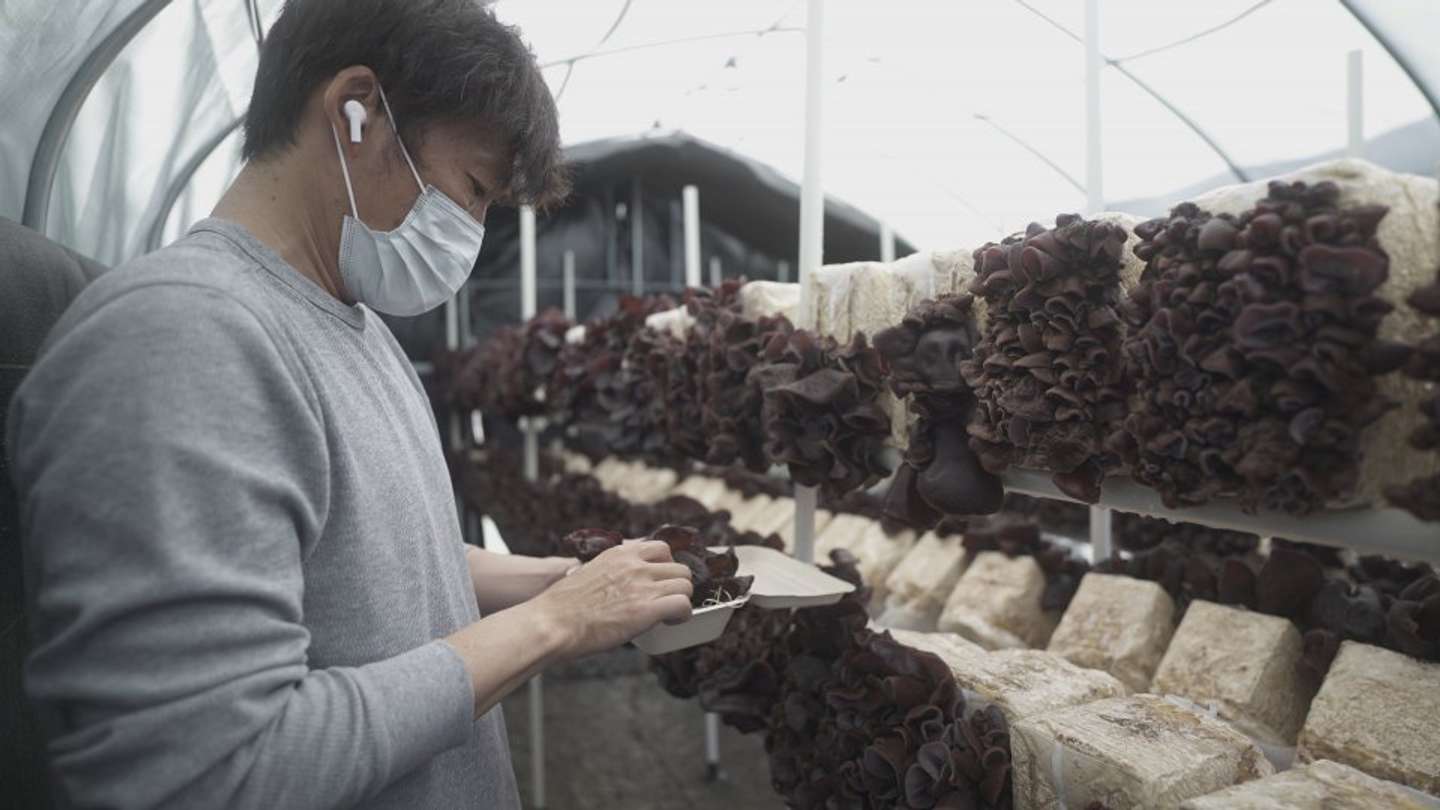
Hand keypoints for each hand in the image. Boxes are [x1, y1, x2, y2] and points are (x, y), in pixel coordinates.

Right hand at [530, 540, 692, 660]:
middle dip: (677, 585)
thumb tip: (617, 584)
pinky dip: (682, 615)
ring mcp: (642, 585)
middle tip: (667, 601)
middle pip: (679, 567)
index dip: (666, 567)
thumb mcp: (588, 573)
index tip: (661, 582)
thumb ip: (610, 572)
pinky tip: (671, 622)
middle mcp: (634, 564)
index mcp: (620, 554)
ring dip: (681, 600)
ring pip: (686, 584)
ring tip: (670, 614)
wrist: (551, 623)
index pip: (661, 548)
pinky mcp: (646, 608)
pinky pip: (683, 604)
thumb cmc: (563, 608)